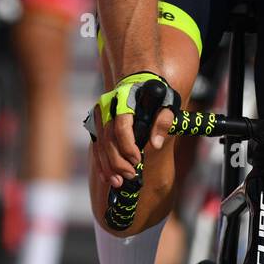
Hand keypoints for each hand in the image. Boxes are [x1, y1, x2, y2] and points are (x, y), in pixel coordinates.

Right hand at [84, 72, 179, 188]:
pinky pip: (96, 146)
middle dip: (117, 160)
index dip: (127, 145)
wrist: (138, 81)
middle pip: (108, 138)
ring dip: (108, 166)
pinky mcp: (97, 125)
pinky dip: (101, 163)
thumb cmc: (155, 94)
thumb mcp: (166, 102)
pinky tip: (107, 178)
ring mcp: (99, 116)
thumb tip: (156, 144)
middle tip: (130, 175)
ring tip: (119, 182)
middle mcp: (107, 106)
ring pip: (100, 144)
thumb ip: (163, 121)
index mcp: (125, 99)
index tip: (137, 160)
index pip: (121, 125)